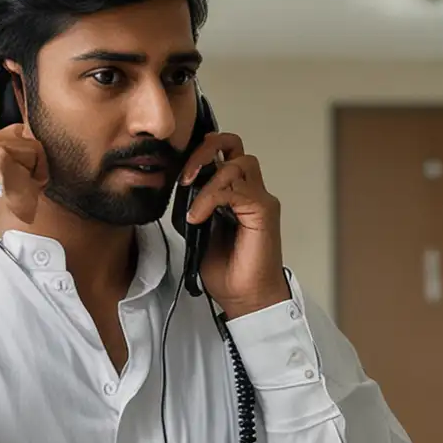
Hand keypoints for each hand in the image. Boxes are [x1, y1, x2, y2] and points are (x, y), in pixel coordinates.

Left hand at [176, 132, 289, 317]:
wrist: (245, 298)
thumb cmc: (227, 271)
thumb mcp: (198, 232)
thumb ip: (194, 206)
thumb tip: (179, 189)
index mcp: (236, 193)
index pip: (222, 154)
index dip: (200, 154)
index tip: (178, 172)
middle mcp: (251, 191)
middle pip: (234, 145)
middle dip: (205, 148)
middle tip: (185, 173)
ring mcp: (260, 199)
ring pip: (238, 162)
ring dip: (208, 175)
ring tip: (190, 201)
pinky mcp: (264, 211)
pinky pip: (236, 189)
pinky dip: (211, 198)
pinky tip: (198, 217)